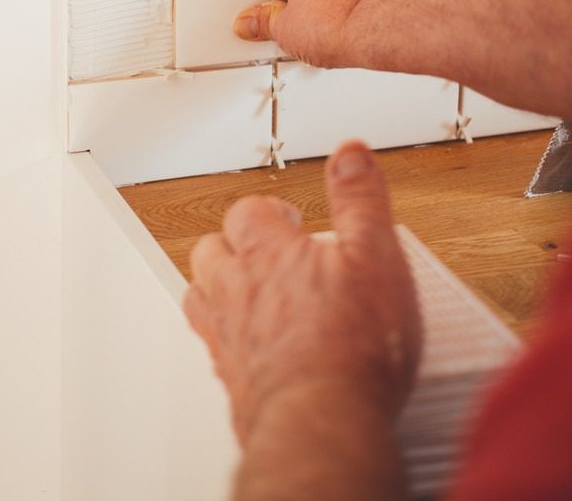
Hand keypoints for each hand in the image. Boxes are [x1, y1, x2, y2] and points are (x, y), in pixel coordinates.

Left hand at [183, 143, 421, 447]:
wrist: (324, 423)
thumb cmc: (352, 345)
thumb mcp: (375, 254)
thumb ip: (360, 199)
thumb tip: (350, 153)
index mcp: (268, 253)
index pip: (247, 212)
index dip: (266, 210)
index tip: (287, 217)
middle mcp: (237, 290)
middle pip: (210, 251)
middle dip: (231, 245)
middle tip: (259, 249)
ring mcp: (228, 337)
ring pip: (199, 297)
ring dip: (215, 288)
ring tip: (240, 289)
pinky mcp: (232, 382)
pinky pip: (213, 349)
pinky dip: (224, 339)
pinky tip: (247, 349)